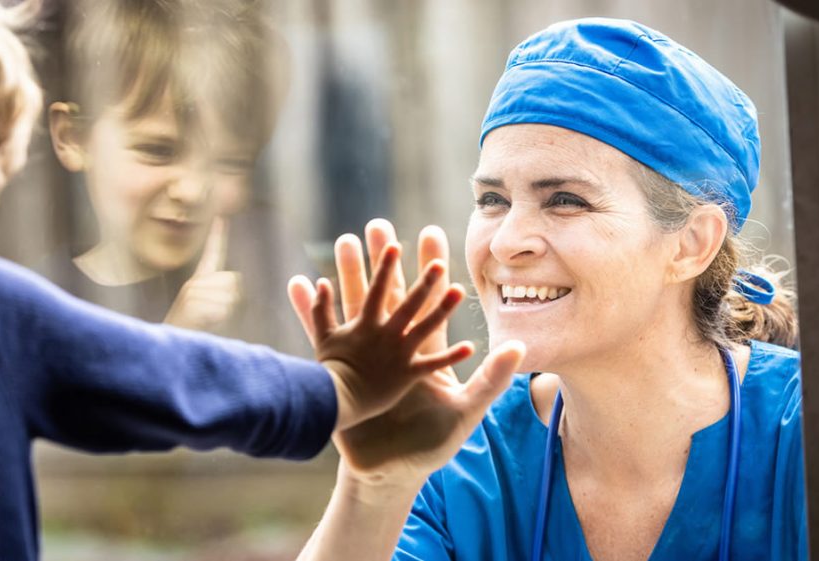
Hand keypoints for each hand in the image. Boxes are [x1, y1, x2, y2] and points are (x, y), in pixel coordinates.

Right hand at [165, 218, 240, 330]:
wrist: (171, 347)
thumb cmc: (194, 330)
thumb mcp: (210, 309)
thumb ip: (222, 294)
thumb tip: (234, 278)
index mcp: (199, 282)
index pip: (212, 255)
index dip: (216, 236)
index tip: (220, 217)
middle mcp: (194, 283)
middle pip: (233, 280)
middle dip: (231, 299)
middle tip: (212, 315)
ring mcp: (192, 291)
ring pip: (229, 295)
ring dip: (224, 312)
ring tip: (206, 321)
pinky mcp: (192, 301)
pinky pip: (221, 307)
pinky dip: (218, 318)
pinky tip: (203, 323)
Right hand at [289, 220, 524, 484]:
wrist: (388, 470)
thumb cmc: (429, 445)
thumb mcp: (466, 412)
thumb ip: (490, 380)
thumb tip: (518, 346)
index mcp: (420, 352)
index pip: (426, 302)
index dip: (428, 271)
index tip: (429, 234)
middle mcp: (393, 348)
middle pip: (388, 295)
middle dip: (384, 260)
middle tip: (378, 226)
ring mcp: (365, 357)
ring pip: (354, 305)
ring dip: (347, 273)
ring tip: (343, 242)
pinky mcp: (340, 372)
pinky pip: (320, 334)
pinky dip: (309, 309)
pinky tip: (300, 282)